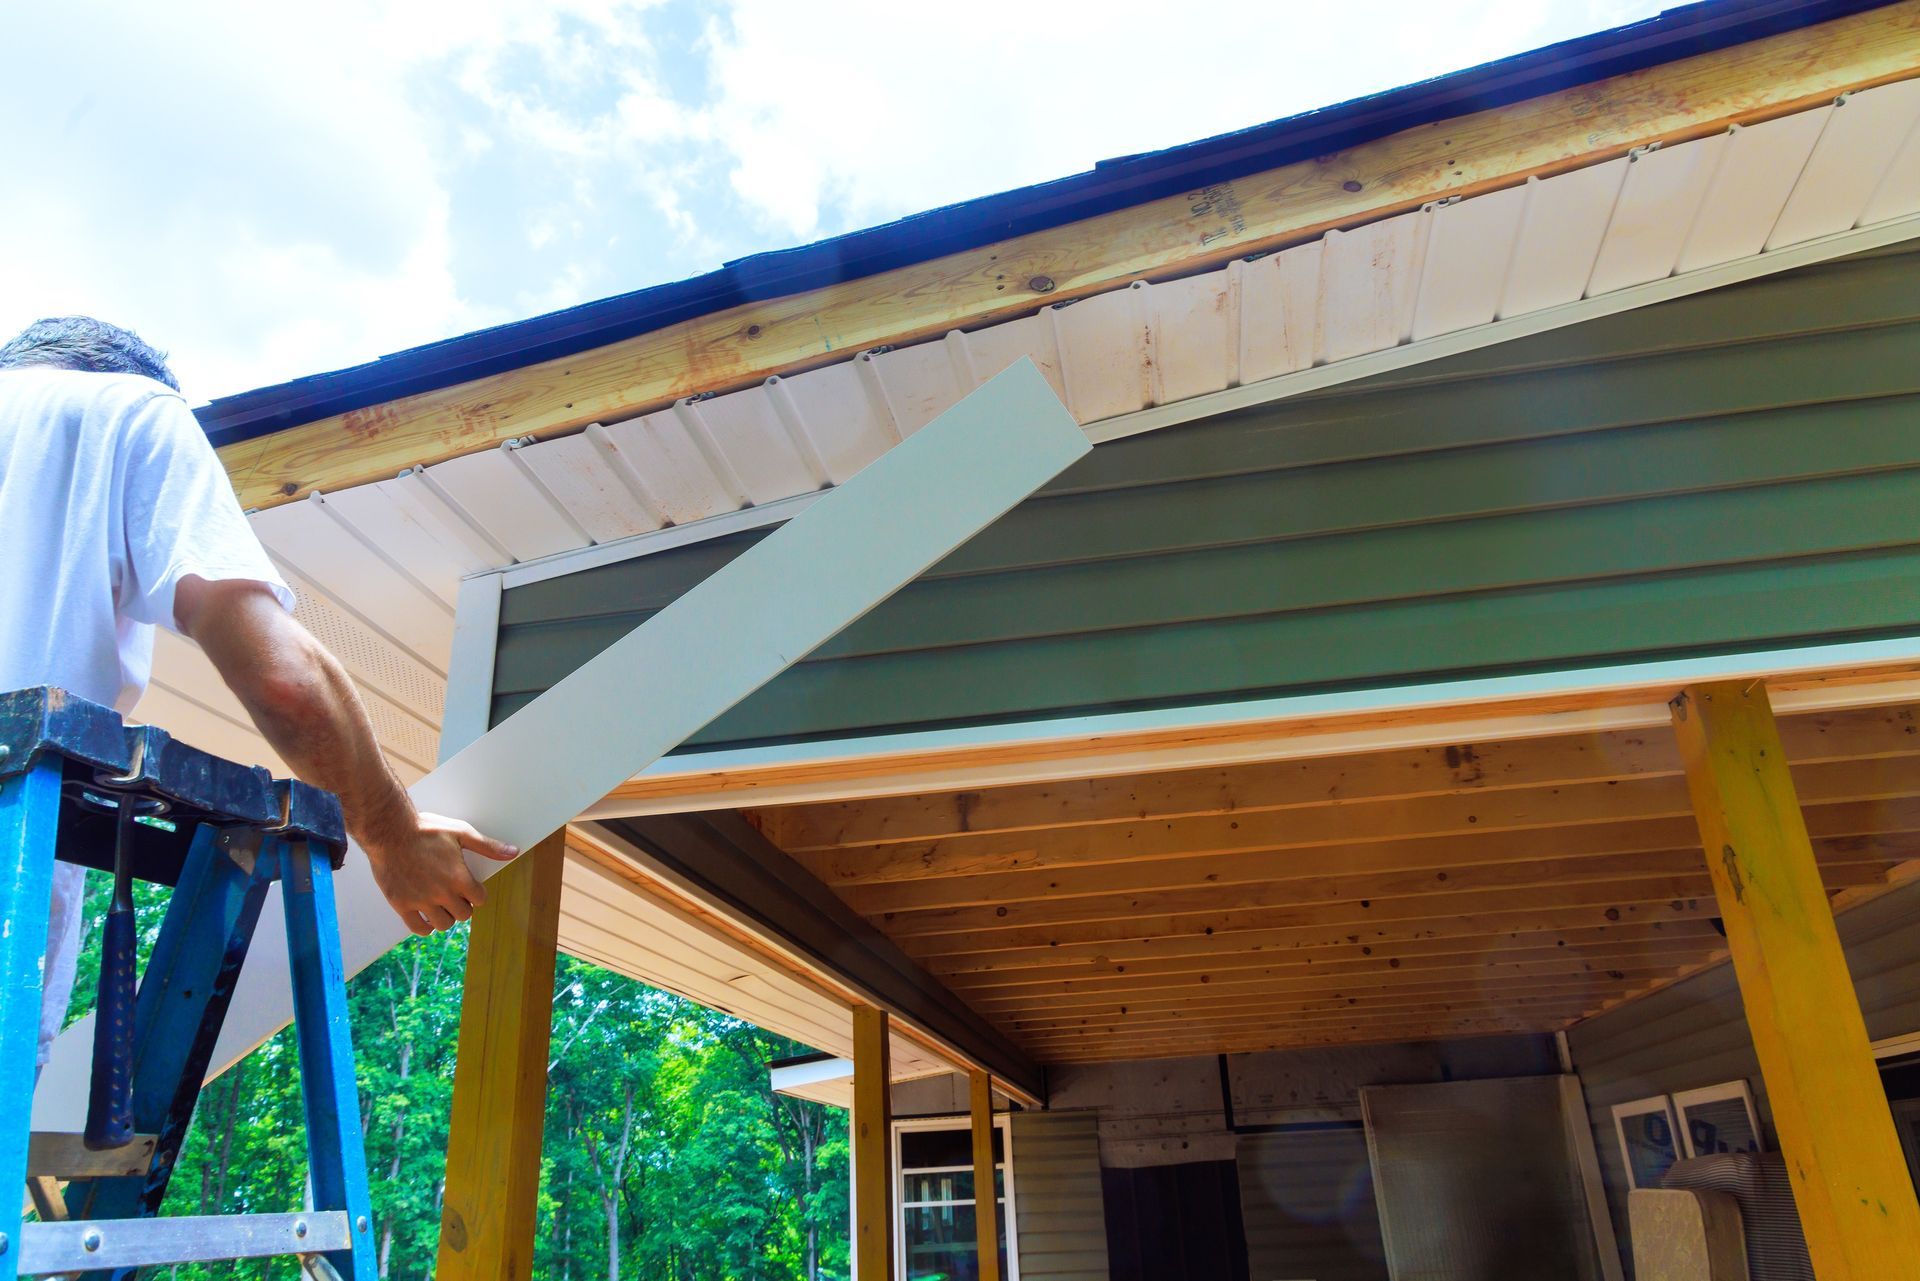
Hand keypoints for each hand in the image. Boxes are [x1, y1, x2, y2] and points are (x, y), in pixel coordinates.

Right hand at [363, 813, 518, 935]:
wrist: (389, 830)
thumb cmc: (425, 829)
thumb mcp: (461, 832)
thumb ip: (487, 846)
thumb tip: (513, 852)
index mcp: (458, 877)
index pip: (480, 900)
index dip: (477, 893)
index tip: (470, 887)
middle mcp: (441, 893)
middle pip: (463, 914)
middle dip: (462, 905)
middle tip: (454, 894)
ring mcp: (420, 901)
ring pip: (443, 924)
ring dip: (445, 916)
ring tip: (440, 904)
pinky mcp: (401, 904)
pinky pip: (418, 928)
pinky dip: (425, 927)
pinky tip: (425, 916)